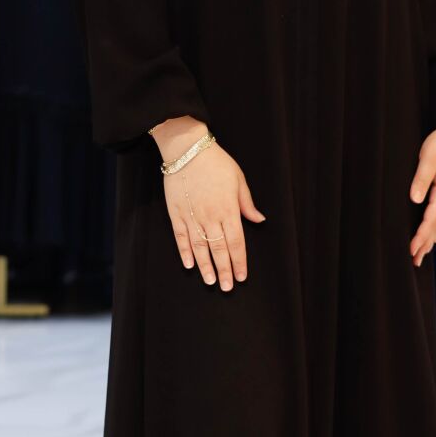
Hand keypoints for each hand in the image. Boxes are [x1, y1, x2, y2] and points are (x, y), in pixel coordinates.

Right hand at [160, 132, 264, 289]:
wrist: (187, 150)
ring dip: (205, 266)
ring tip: (210, 280)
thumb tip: (259, 220)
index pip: (236, 242)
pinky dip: (184, 251)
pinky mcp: (176, 213)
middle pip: (219, 249)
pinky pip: (181, 237)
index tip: (241, 276)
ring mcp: (192, 216)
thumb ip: (247, 203)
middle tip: (226, 286)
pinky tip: (189, 264)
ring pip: (200, 247)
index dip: (239, 261)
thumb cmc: (216, 163)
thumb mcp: (239, 180)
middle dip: (224, 270)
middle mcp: (210, 217)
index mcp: (228, 210)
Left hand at [409, 117, 435, 266]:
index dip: (420, 236)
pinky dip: (434, 228)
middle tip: (414, 263)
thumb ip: (422, 178)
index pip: (430, 219)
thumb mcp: (429, 157)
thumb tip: (415, 200)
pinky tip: (434, 237)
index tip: (411, 250)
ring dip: (429, 239)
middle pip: (435, 226)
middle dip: (424, 244)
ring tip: (421, 256)